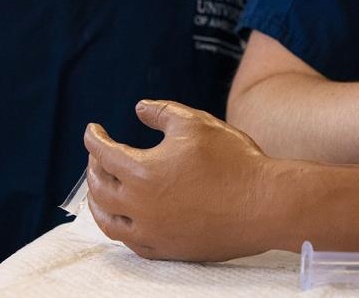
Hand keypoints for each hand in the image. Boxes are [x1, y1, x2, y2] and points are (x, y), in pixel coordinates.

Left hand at [84, 100, 274, 261]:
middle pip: (99, 188)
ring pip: (108, 221)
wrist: (265, 204)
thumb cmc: (234, 160)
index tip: (93, 129)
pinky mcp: (167, 250)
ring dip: (98, 202)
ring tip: (100, 190)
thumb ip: (162, 112)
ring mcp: (152, 233)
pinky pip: (131, 242)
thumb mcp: (196, 123)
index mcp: (142, 172)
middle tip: (97, 156)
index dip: (94, 137)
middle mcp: (139, 207)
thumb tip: (139, 108)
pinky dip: (121, 227)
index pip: (103, 153)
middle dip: (93, 168)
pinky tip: (126, 219)